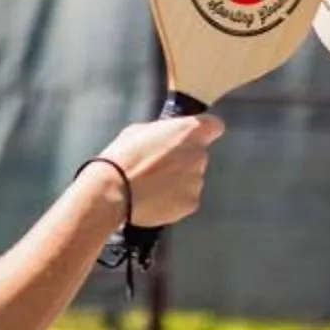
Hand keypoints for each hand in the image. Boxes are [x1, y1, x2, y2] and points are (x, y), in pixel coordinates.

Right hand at [92, 113, 225, 225]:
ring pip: (193, 179)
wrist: (114, 191)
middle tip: (159, 167)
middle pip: (199, 156)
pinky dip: (175, 200)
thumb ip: (163, 132)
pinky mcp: (191, 204)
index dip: (203, 132)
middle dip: (184, 160)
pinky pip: (186, 199)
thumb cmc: (123, 155)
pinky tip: (155, 200)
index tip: (190, 138)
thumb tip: (167, 138)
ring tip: (153, 187)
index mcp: (189, 132)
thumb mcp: (141, 131)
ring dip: (179, 181)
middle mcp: (199, 156)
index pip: (214, 126)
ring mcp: (197, 182)